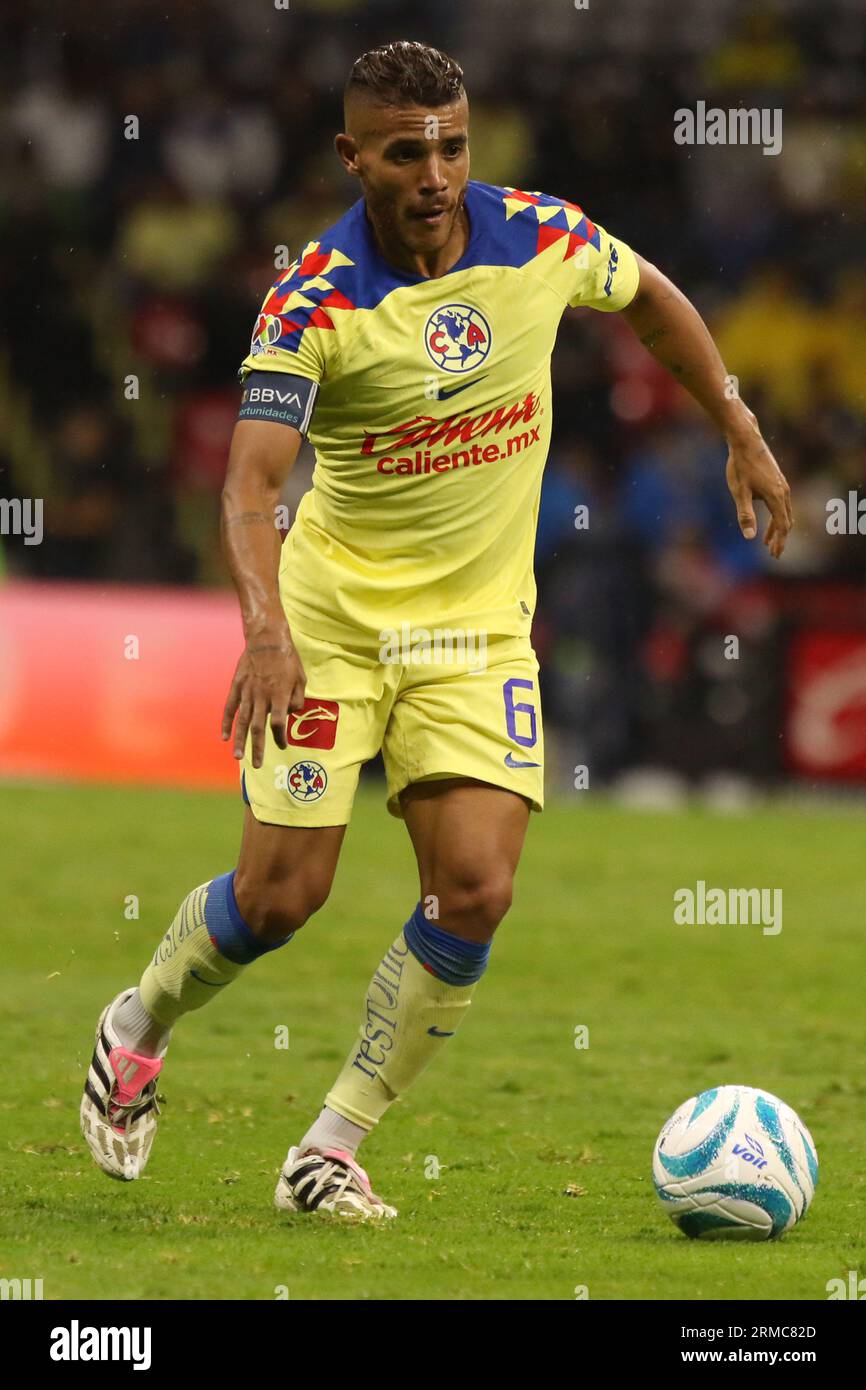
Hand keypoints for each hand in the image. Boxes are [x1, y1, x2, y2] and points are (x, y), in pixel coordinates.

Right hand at [221, 633, 306, 767]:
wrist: (267, 639)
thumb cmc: (288, 659)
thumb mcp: (301, 679)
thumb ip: (297, 700)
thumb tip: (289, 714)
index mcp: (279, 695)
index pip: (278, 723)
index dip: (280, 736)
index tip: (282, 745)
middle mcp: (262, 696)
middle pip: (258, 727)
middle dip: (258, 748)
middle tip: (257, 765)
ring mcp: (247, 692)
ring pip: (242, 721)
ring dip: (240, 740)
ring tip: (238, 757)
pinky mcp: (237, 686)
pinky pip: (230, 707)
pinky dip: (226, 722)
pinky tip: (224, 736)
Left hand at [725, 426, 792, 559]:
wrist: (746, 440)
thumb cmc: (741, 466)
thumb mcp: (739, 492)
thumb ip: (745, 515)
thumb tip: (749, 538)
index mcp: (776, 497)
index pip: (782, 526)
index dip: (779, 542)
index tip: (775, 556)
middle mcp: (784, 491)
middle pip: (786, 521)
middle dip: (780, 538)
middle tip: (773, 553)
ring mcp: (782, 484)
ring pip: (784, 512)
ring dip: (778, 527)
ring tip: (767, 541)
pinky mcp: (778, 480)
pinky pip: (781, 503)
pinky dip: (776, 515)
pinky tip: (766, 519)